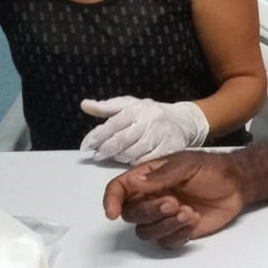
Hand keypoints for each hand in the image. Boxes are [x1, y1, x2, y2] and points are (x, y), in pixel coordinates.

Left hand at [79, 96, 209, 164]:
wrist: (183, 121)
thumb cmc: (150, 113)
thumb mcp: (130, 104)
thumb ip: (107, 107)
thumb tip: (84, 104)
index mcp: (138, 108)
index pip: (114, 123)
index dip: (98, 135)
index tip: (87, 145)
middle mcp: (150, 120)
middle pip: (122, 140)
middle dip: (106, 150)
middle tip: (97, 156)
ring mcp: (160, 135)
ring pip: (133, 152)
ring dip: (119, 157)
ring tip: (113, 157)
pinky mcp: (170, 149)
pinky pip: (146, 161)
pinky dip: (135, 163)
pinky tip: (130, 161)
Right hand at [103, 151, 243, 247]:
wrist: (237, 184)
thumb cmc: (211, 168)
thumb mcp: (187, 165)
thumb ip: (161, 175)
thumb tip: (132, 183)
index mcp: (148, 178)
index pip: (120, 189)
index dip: (111, 200)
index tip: (112, 213)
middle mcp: (151, 199)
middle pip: (132, 214)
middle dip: (150, 212)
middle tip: (173, 203)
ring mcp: (164, 217)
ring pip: (146, 232)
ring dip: (164, 225)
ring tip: (188, 213)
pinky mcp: (178, 232)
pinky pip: (166, 242)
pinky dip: (178, 234)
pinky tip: (194, 219)